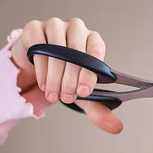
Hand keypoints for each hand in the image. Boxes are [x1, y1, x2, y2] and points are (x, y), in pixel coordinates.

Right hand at [10, 17, 122, 133]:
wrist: (37, 67)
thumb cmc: (64, 75)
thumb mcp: (81, 92)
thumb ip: (99, 109)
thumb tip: (117, 127)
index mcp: (93, 40)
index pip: (96, 50)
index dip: (90, 72)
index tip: (84, 91)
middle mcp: (76, 28)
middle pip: (75, 51)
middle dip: (70, 79)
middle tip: (66, 97)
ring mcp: (55, 25)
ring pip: (56, 49)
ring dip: (55, 77)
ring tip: (54, 95)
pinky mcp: (35, 28)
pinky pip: (39, 47)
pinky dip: (41, 69)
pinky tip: (44, 83)